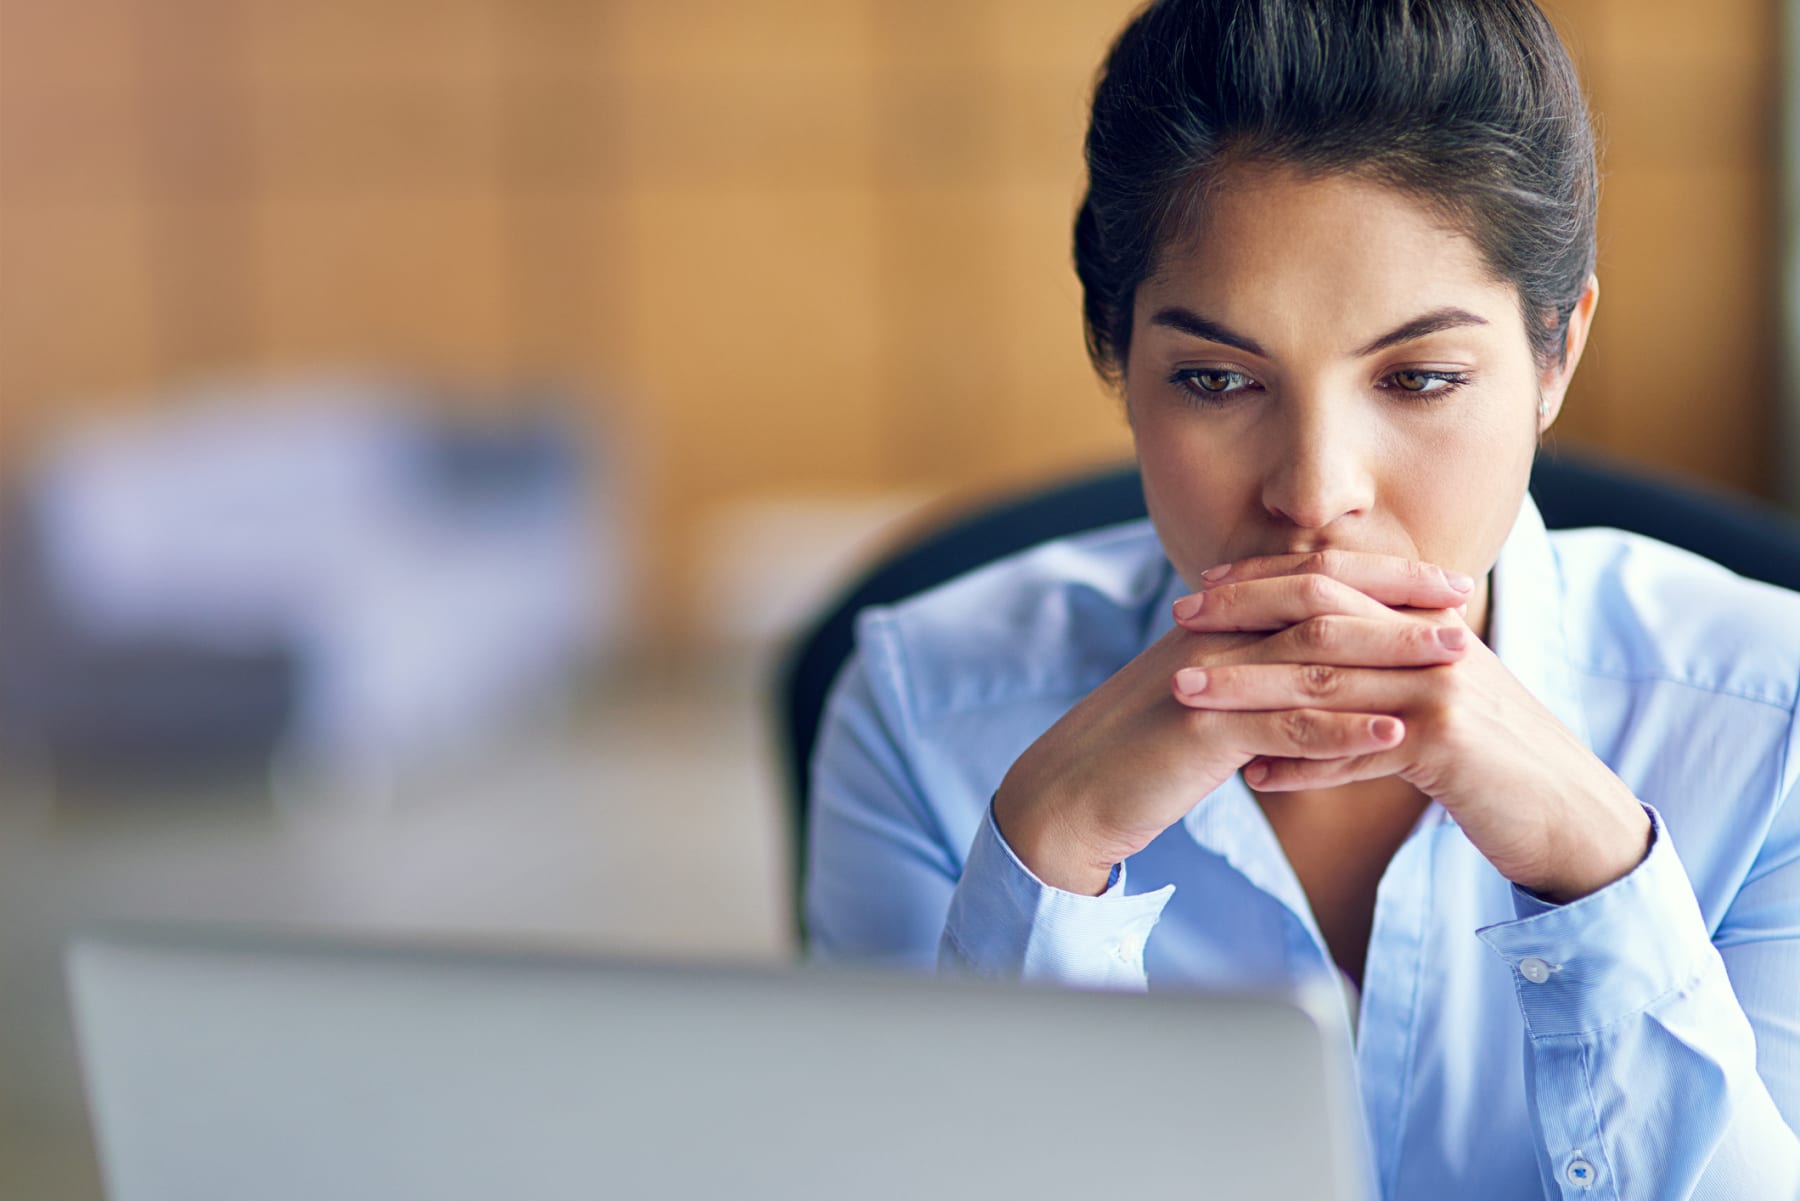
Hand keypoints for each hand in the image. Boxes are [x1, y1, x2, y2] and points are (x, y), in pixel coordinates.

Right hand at [992, 556, 1472, 894]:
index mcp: (1218, 621)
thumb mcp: (1203, 697)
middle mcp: (1215, 635)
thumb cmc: (1139, 750)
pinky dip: (1345, 729)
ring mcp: (1209, 679)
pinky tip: (1397, 736)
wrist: (1070, 791)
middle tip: (1465, 605)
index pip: (1310, 578)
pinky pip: (1285, 725)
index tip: (1443, 582)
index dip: (1380, 575)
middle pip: (1321, 601)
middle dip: (1399, 601)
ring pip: (1314, 655)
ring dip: (1391, 655)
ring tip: (1457, 662)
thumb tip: (1316, 666)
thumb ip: (1254, 673)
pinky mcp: (1202, 730)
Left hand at [1171, 551, 1650, 901]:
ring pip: (1326, 681)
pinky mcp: (1448, 744)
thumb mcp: (1432, 707)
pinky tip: (1253, 777)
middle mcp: (1433, 643)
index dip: (1265, 579)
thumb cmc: (1493, 765)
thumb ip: (1375, 680)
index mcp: (1426, 623)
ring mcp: (1442, 690)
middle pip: (1322, 614)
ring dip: (1249, 688)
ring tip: (1187, 695)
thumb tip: (1299, 685)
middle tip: (1177, 620)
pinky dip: (1302, 764)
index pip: (1335, 581)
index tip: (1203, 588)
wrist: (1571, 816)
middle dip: (1242, 614)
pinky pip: (1356, 750)